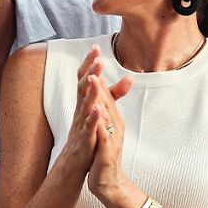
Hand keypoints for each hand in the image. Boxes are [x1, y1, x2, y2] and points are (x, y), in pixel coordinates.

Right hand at [57, 46, 113, 174]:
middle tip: (97, 57)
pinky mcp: (85, 139)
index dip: (89, 64)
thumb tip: (130, 77)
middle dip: (90, 72)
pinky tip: (97, 110)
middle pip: (83, 86)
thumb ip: (114, 94)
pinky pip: (87, 127)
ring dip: (90, 91)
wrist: (77, 160)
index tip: (96, 47)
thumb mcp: (102, 109)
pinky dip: (92, 118)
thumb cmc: (90, 131)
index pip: (85, 78)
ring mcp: (81, 123)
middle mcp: (80, 109)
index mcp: (84, 102)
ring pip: (83, 104)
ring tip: (96, 78)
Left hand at [87, 71, 132, 202]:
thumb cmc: (104, 156)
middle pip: (107, 99)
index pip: (106, 94)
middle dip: (100, 79)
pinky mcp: (107, 151)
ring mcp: (112, 138)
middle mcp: (115, 125)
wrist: (109, 183)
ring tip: (94, 79)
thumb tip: (101, 96)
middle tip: (96, 58)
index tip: (95, 55)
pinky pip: (103, 134)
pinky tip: (95, 111)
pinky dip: (99, 122)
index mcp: (113, 120)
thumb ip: (106, 114)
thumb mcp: (105, 131)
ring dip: (100, 96)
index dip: (100, 74)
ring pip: (106, 114)